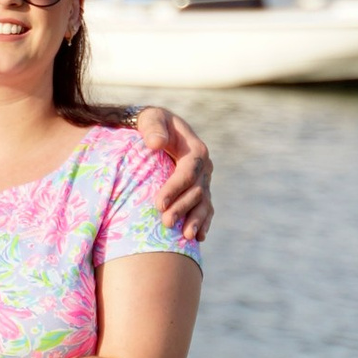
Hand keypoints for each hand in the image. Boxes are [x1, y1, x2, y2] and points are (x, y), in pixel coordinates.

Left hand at [132, 103, 212, 239]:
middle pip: (197, 191)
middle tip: (166, 223)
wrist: (158, 130)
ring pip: (204, 203)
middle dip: (182, 208)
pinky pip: (206, 209)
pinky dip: (203, 223)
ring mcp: (204, 181)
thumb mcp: (151, 119)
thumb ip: (153, 128)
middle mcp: (204, 167)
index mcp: (195, 150)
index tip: (158, 203)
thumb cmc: (152, 124)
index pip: (187, 172)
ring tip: (187, 237)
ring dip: (196, 220)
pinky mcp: (200, 191)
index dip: (175, 188)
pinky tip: (198, 238)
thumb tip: (156, 143)